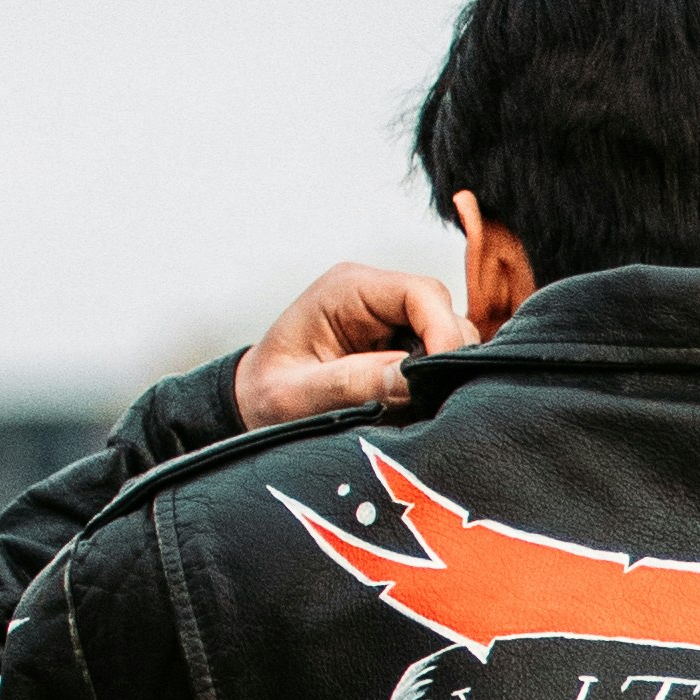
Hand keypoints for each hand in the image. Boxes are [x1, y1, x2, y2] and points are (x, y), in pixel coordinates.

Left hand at [236, 256, 471, 428]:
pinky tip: (415, 407)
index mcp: (347, 290)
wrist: (251, 405)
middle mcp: (374, 298)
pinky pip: (435, 360)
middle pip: (443, 313)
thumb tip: (412, 380)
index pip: (421, 294)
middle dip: (446, 358)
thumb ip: (353, 384)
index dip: (443, 333)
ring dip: (441, 375)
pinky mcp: (398, 348)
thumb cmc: (265, 395)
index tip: (441, 379)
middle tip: (432, 402)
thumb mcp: (298, 395)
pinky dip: (434, 385)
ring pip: (447, 338)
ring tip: (418, 408)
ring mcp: (389, 322)